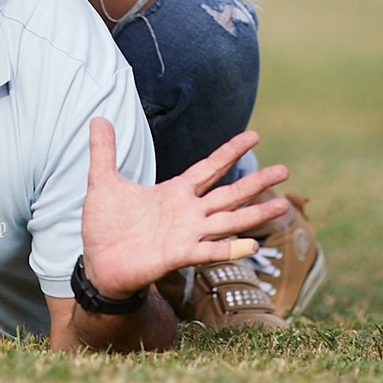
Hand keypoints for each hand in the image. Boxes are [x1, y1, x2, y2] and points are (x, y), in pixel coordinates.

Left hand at [79, 122, 289, 299]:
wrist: (98, 265)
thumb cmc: (105, 227)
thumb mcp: (103, 182)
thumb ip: (104, 151)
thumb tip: (99, 117)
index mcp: (175, 192)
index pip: (209, 167)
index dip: (230, 151)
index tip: (255, 134)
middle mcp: (188, 213)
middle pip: (230, 194)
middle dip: (256, 182)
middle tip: (285, 169)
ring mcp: (186, 235)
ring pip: (228, 222)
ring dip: (255, 215)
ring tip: (282, 206)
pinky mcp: (178, 255)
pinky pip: (209, 251)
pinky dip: (230, 249)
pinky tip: (252, 244)